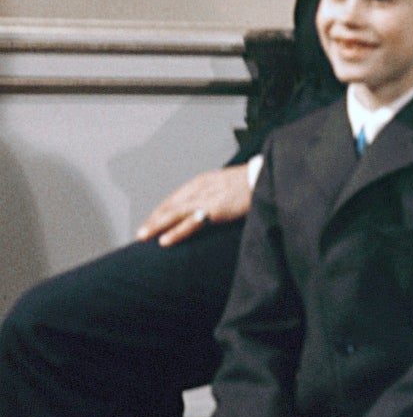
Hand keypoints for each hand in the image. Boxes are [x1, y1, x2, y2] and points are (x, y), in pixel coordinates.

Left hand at [137, 167, 253, 245]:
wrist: (266, 176)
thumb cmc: (254, 182)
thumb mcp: (230, 184)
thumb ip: (218, 192)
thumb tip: (213, 204)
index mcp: (202, 181)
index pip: (175, 197)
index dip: (162, 210)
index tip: (152, 221)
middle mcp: (199, 188)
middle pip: (170, 205)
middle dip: (154, 219)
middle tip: (141, 232)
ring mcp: (205, 199)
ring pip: (174, 214)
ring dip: (157, 225)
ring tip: (143, 236)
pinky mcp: (214, 210)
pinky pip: (190, 224)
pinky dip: (176, 232)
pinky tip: (164, 240)